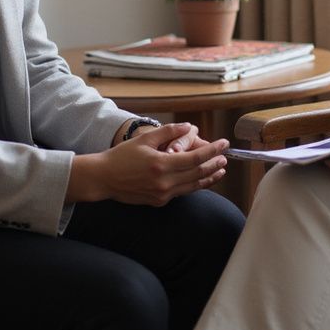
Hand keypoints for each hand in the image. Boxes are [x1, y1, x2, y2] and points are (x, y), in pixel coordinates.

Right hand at [68, 123, 228, 205]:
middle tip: (226, 157)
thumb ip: (168, 131)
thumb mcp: (144, 139)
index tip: (224, 144)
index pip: (195, 158)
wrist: (104, 179)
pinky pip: (181, 192)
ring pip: (192, 186)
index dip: (213, 151)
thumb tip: (189, 127)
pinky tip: (201, 179)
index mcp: (161, 164)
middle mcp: (164, 182)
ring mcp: (162, 194)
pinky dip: (194, 185)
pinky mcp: (159, 201)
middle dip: (214, 164)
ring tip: (220, 171)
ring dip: (208, 177)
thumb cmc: (122, 156)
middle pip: (198, 173)